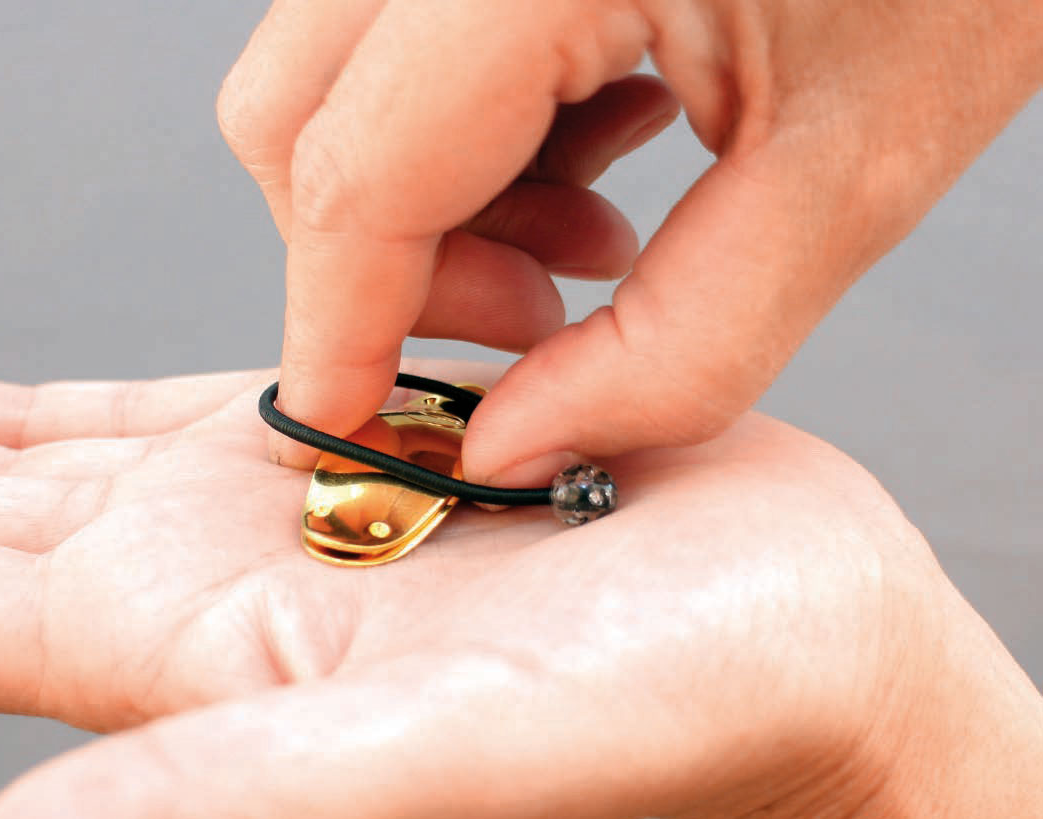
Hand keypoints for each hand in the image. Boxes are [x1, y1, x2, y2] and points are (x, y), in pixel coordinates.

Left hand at [0, 363, 1038, 818]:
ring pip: (58, 469)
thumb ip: (244, 798)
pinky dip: (69, 406)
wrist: (796, 621)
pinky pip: (171, 415)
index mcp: (207, 653)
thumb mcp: (460, 748)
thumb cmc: (675, 698)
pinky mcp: (361, 441)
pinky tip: (3, 404)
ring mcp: (286, 506)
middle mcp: (224, 586)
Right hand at [218, 0, 1042, 484]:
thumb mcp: (850, 174)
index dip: (337, 334)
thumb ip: (676, 350)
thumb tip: (510, 445)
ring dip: (434, 205)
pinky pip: (403, 43)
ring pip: (336, 85)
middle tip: (535, 319)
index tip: (346, 432)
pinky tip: (595, 145)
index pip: (361, 174)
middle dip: (386, 270)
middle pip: (298, 121)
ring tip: (600, 235)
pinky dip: (468, 136)